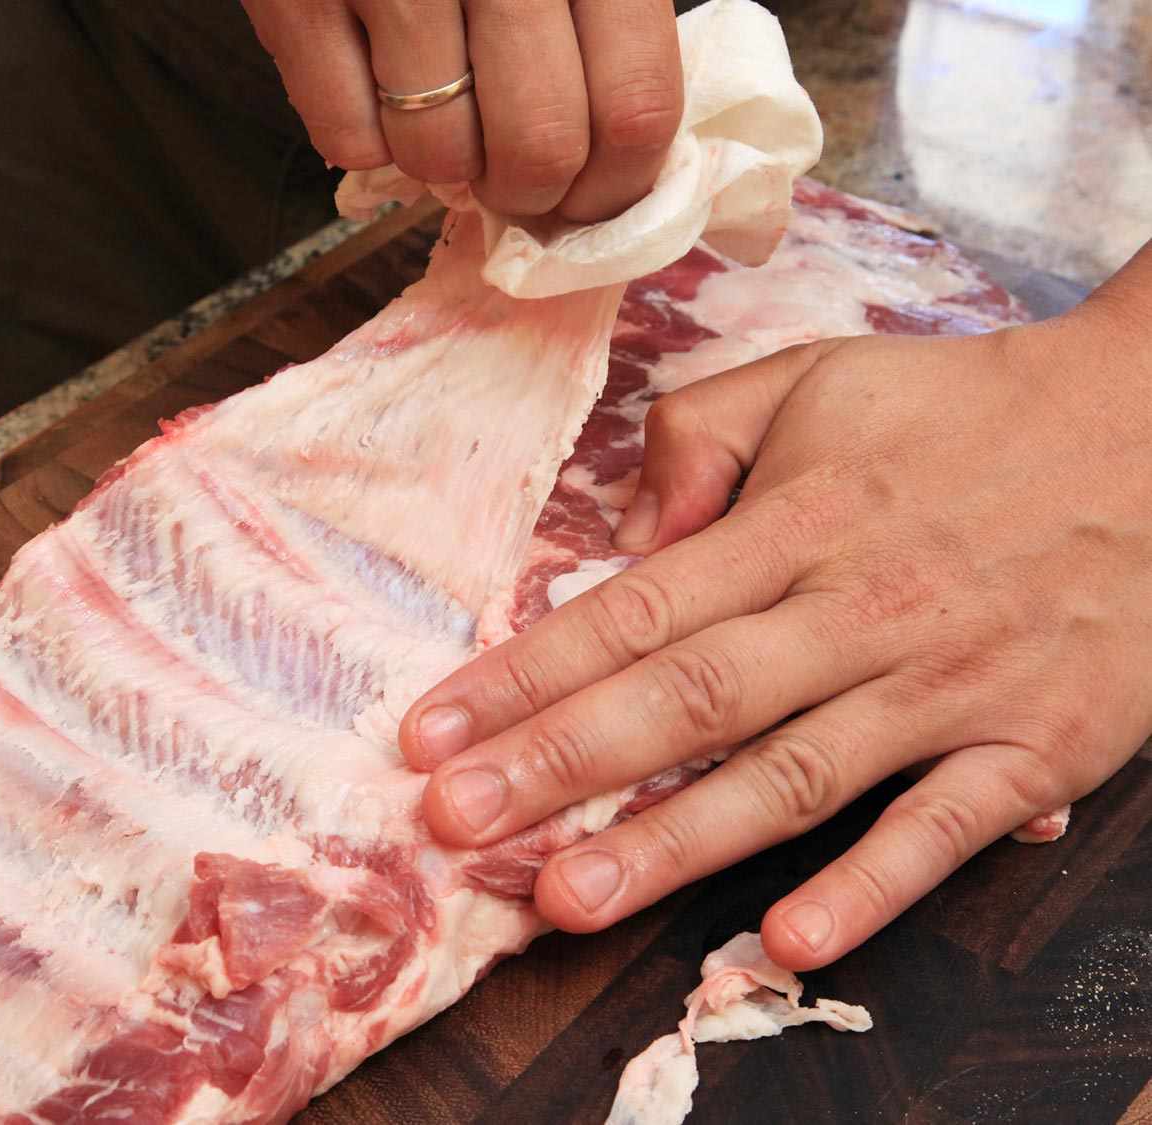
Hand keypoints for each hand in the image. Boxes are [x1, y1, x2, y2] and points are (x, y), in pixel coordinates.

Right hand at [239, 0, 682, 220]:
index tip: (589, 196)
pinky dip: (365, 139)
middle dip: (525, 190)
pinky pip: (350, 137)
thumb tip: (611, 158)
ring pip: (440, 155)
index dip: (615, 185)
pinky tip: (372, 83)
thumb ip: (608, 24)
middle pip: (540, 149)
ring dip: (442, 164)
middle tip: (508, 172)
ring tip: (437, 111)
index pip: (635, 108)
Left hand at [399, 244, 1151, 969]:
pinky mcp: (1036, 743)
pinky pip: (944, 826)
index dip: (522, 675)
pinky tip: (786, 936)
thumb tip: (621, 530)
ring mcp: (947, 683)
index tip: (431, 732)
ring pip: (791, 774)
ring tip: (565, 897)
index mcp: (795, 522)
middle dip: (558, 765)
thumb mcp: (819, 376)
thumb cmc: (963, 411)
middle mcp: (856, 608)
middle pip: (686, 699)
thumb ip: (699, 434)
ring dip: (674, 843)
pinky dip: (872, 884)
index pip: (632, 610)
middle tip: (452, 826)